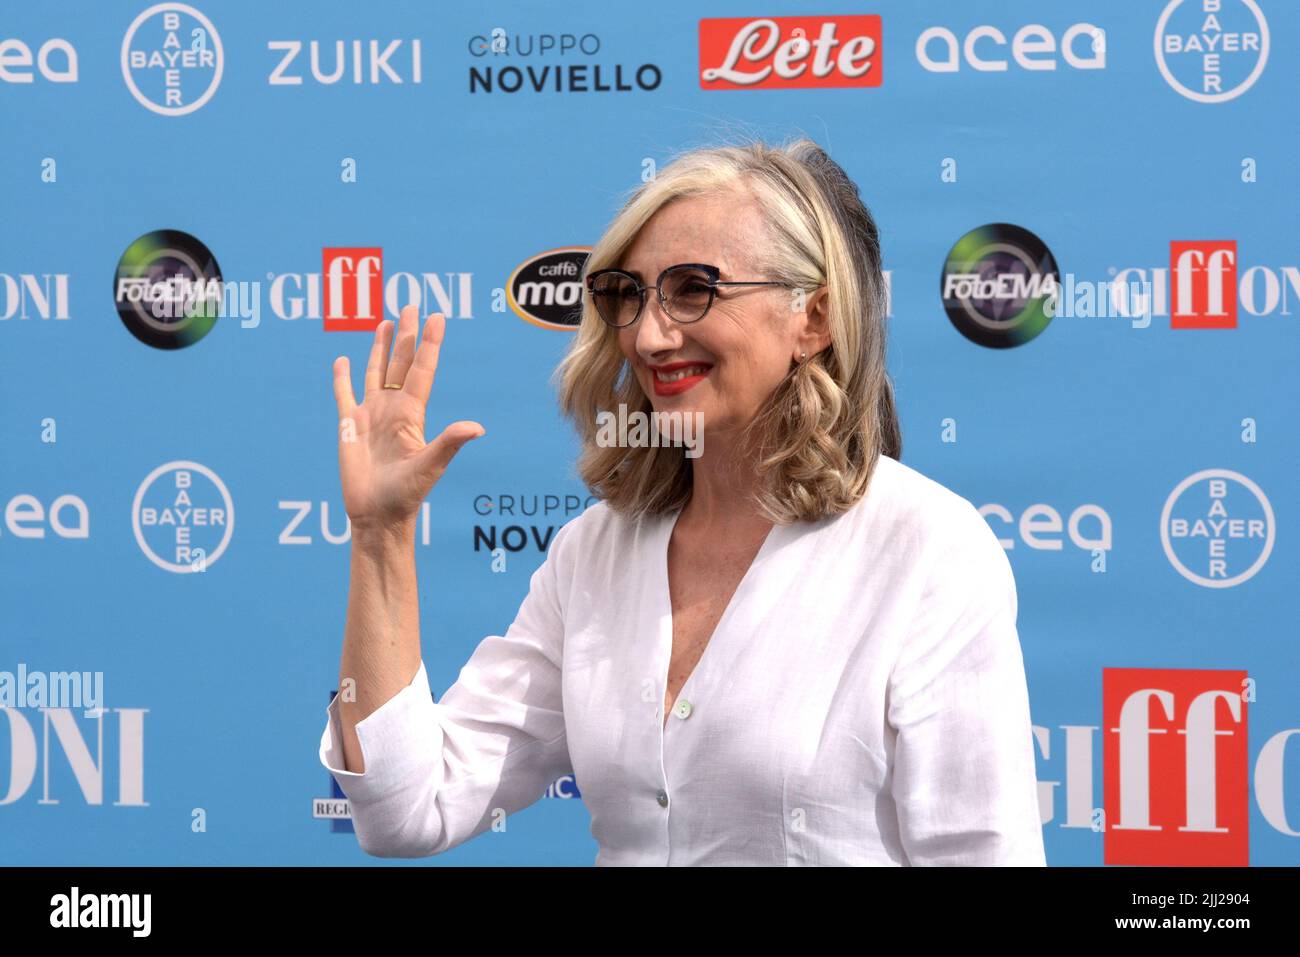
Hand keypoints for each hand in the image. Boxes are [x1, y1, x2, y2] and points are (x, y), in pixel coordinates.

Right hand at [332, 305, 483, 530]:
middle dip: (406, 335)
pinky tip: (341, 360)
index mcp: (412, 414)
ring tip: (384, 322)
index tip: (437, 317)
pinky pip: (343, 395)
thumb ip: (449, 442)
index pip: (422, 370)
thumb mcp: (430, 466)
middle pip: (400, 363)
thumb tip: (477, 427)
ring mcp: (370, 416)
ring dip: (380, 348)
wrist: (377, 515)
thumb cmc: (406, 494)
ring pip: (375, 373)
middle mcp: (393, 409)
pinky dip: (341, 378)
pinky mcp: (348, 426)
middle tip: (410, 305)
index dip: (429, 344)